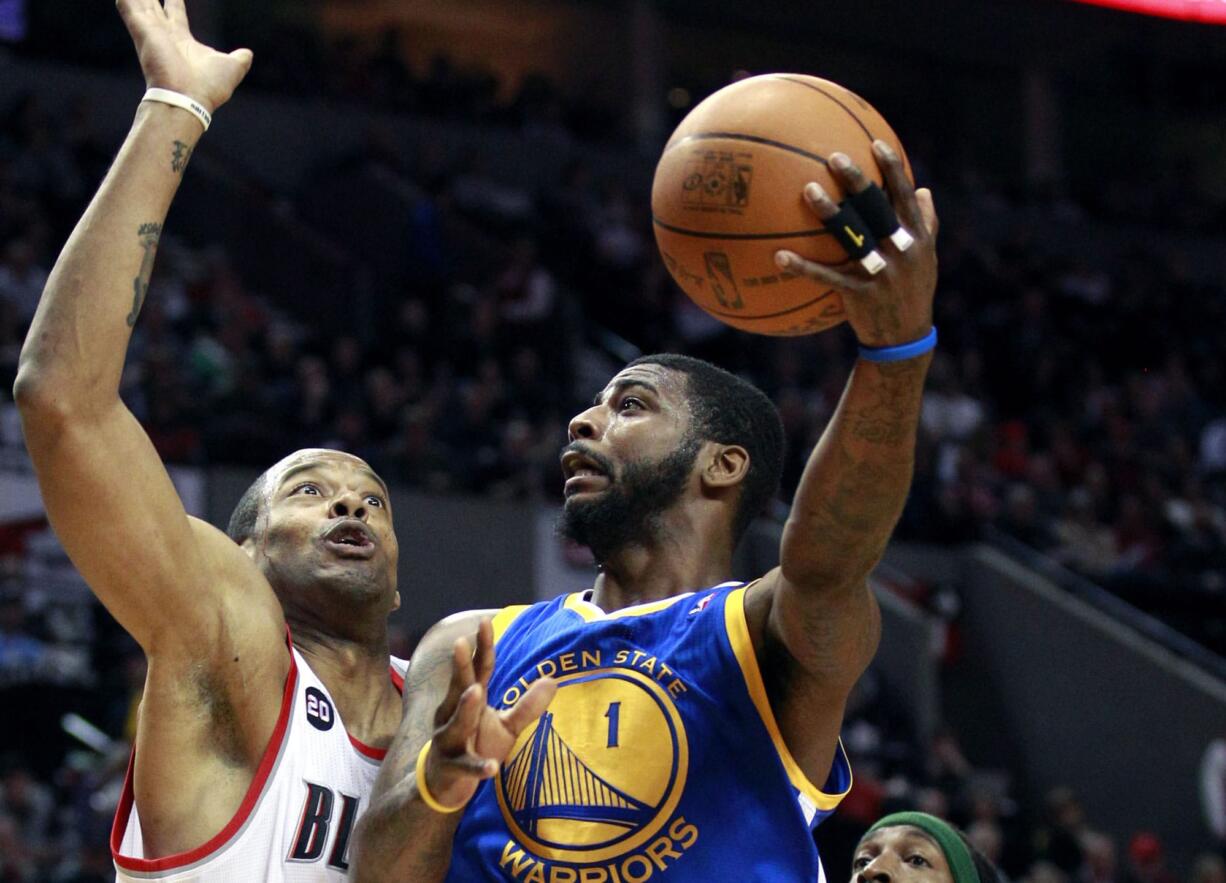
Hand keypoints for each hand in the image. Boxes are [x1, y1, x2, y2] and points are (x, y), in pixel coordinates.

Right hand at [117, 0, 252, 112]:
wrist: (188, 99)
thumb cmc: (209, 87)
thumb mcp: (231, 68)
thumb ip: (238, 60)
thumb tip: (247, 54)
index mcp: (183, 42)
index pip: (176, 16)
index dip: (174, 3)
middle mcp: (164, 36)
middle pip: (154, 8)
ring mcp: (151, 34)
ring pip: (139, 4)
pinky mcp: (142, 32)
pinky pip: (129, 9)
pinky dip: (125, 1)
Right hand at [422, 619, 556, 809]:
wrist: (442, 784)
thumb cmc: (474, 745)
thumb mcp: (505, 726)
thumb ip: (527, 705)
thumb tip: (553, 680)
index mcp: (468, 700)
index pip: (477, 670)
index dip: (482, 647)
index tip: (485, 621)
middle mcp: (452, 715)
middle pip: (459, 687)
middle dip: (460, 666)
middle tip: (460, 643)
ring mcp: (448, 741)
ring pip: (456, 724)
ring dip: (465, 708)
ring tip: (476, 692)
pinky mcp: (449, 768)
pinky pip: (464, 768)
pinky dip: (477, 767)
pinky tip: (492, 768)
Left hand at [775, 141, 938, 347]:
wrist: (906, 338)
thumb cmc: (914, 290)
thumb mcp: (927, 257)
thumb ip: (926, 222)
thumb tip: (923, 189)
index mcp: (917, 237)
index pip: (905, 197)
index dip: (892, 170)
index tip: (875, 143)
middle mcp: (901, 251)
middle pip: (878, 210)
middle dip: (859, 182)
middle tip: (835, 157)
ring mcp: (881, 273)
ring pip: (853, 238)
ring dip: (830, 214)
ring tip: (807, 190)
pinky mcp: (860, 295)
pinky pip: (827, 278)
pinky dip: (803, 267)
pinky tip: (779, 256)